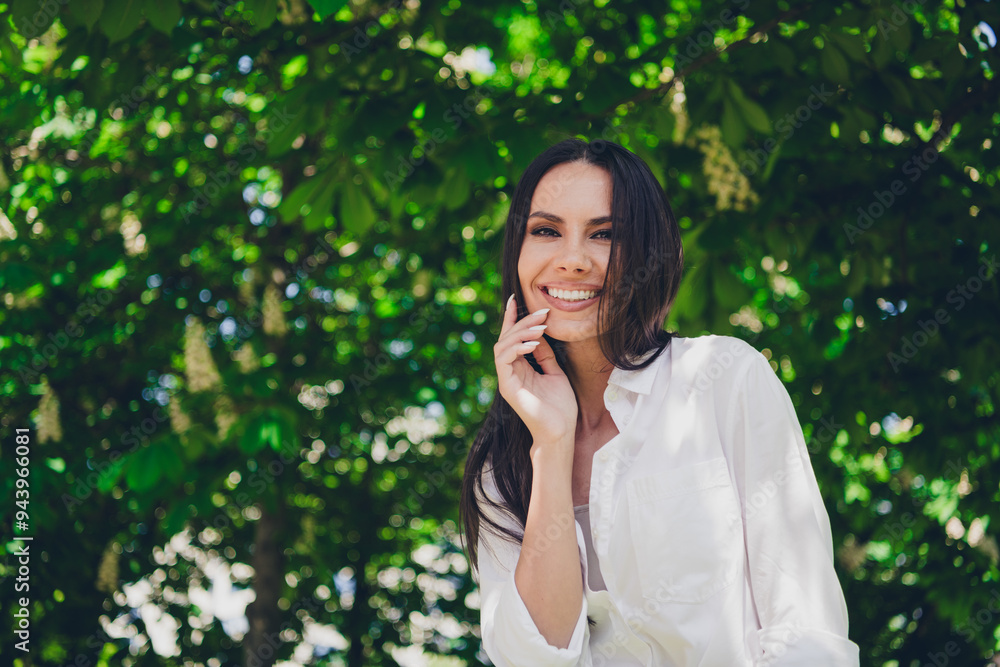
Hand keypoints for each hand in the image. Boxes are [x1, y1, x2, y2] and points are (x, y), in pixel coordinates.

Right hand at [494, 295, 577, 455]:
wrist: (560, 432)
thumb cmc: (559, 407)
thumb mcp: (555, 373)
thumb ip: (546, 356)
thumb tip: (540, 336)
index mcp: (519, 368)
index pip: (512, 338)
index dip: (512, 318)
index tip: (517, 298)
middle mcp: (509, 372)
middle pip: (506, 337)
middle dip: (523, 321)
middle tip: (542, 311)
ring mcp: (506, 379)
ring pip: (502, 345)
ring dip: (521, 333)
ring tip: (541, 328)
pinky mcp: (507, 387)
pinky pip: (503, 360)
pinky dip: (516, 348)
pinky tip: (532, 344)